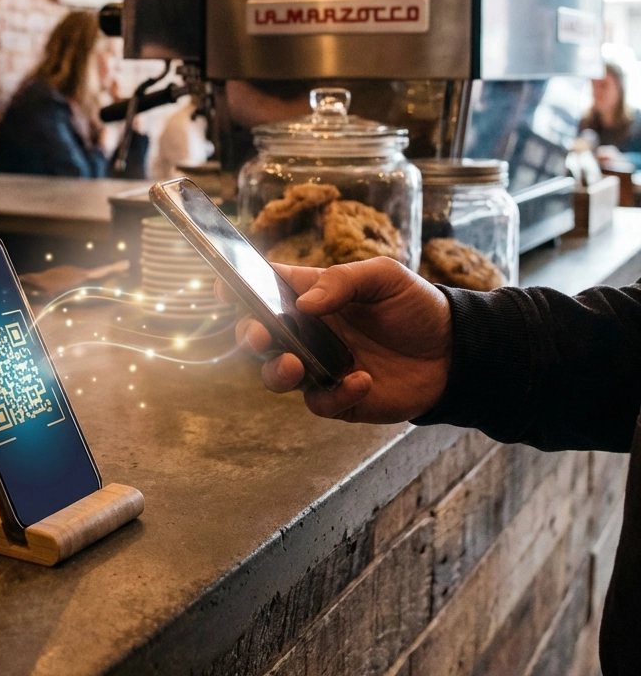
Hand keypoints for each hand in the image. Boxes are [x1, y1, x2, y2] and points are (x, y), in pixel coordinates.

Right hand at [228, 258, 452, 423]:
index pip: (266, 287)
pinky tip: (360, 380)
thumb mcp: (383, 276)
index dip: (239, 286)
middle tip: (259, 336)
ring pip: (276, 374)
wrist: (455, 352)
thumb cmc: (415, 306)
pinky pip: (320, 402)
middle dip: (249, 336)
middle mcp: (307, 331)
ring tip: (295, 366)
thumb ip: (342, 281)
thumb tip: (304, 304)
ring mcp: (320, 366)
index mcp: (312, 295)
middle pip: (259, 335)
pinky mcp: (339, 398)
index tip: (224, 288)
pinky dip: (335, 394)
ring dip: (276, 372)